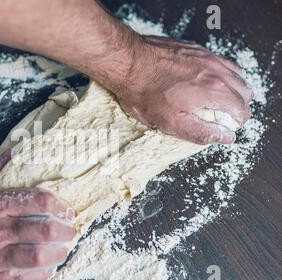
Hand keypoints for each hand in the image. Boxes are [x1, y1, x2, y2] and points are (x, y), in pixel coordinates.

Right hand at [0, 152, 75, 279]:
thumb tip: (13, 154)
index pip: (39, 200)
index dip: (60, 205)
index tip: (67, 209)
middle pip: (45, 229)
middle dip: (65, 230)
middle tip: (70, 231)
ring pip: (39, 255)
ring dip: (58, 253)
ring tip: (63, 251)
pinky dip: (41, 276)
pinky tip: (46, 271)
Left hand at [114, 36, 252, 143]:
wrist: (127, 62)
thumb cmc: (144, 92)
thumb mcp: (171, 122)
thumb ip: (201, 131)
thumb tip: (225, 137)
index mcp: (213, 90)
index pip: (241, 109)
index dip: (236, 122)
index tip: (226, 128)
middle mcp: (215, 70)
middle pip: (244, 90)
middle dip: (238, 106)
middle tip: (223, 116)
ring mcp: (206, 56)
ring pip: (235, 74)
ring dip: (232, 89)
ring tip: (217, 100)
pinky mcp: (195, 49)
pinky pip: (219, 61)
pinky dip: (221, 74)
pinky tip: (206, 81)